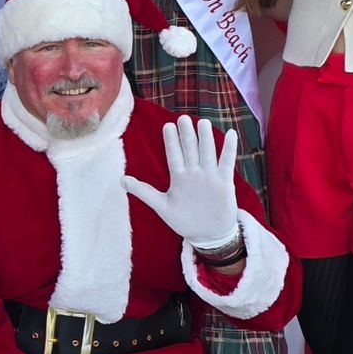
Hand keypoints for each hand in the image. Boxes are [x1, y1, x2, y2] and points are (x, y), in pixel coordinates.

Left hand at [121, 116, 239, 248]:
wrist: (208, 234)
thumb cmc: (184, 220)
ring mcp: (209, 176)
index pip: (174, 155)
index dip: (171, 141)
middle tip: (183, 118)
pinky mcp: (224, 182)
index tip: (168, 126)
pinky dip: (229, 150)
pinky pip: (227, 163)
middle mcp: (194, 173)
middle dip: (187, 135)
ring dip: (206, 139)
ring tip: (202, 122)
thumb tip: (121, 180)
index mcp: (179, 177)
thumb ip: (144, 192)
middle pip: (190, 150)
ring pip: (207, 153)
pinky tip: (231, 135)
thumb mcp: (161, 206)